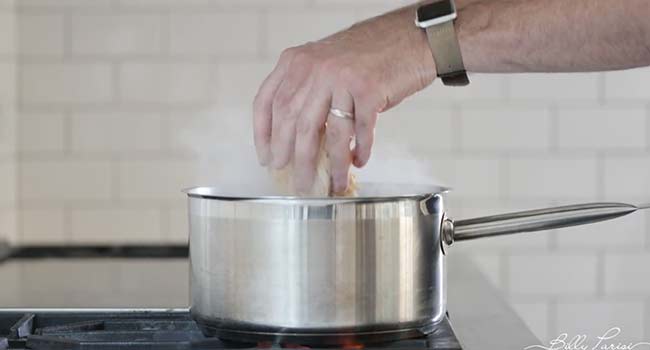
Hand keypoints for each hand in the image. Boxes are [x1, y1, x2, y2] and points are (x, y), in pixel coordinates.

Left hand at [253, 6, 436, 192]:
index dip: (264, 135)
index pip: (267, 102)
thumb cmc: (368, 54)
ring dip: (331, 165)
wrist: (409, 37)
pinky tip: (358, 162)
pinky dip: (360, 151)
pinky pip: (361, 131)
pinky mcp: (369, 90)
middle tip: (297, 180)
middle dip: (293, 158)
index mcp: (297, 62)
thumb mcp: (324, 63)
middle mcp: (316, 68)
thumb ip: (306, 91)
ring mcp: (342, 79)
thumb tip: (294, 140)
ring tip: (332, 184)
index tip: (266, 157)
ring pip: (328, 134)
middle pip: (294, 123)